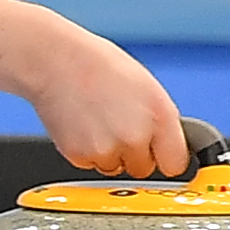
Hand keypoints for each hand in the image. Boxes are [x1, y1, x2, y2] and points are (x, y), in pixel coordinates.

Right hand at [27, 23, 186, 177]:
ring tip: (96, 120)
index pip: (175, 164)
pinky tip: (82, 125)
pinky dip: (85, 150)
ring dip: (108, 152)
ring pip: (114, 167)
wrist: (54, 60)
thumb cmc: (96, 65)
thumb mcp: (146, 87)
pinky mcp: (80, 156)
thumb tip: (165, 144)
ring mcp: (107, 149)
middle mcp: (136, 136)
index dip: (165, 156)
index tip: (159, 154)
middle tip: (117, 125)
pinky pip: (89, 164)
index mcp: (160, 116)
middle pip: (143, 169)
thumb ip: (160, 121)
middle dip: (133, 153)